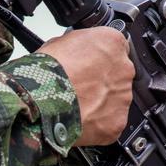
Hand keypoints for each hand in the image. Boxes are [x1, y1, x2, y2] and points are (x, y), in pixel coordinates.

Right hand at [39, 27, 134, 146]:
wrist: (42, 101)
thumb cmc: (47, 72)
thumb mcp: (60, 42)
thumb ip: (79, 46)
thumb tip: (76, 52)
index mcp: (112, 43)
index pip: (115, 49)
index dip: (99, 60)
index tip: (90, 67)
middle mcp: (123, 69)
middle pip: (118, 76)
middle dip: (101, 82)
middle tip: (81, 88)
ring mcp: (123, 97)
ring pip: (116, 100)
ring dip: (101, 103)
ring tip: (77, 105)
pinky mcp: (118, 122)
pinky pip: (111, 122)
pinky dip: (98, 123)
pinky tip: (81, 119)